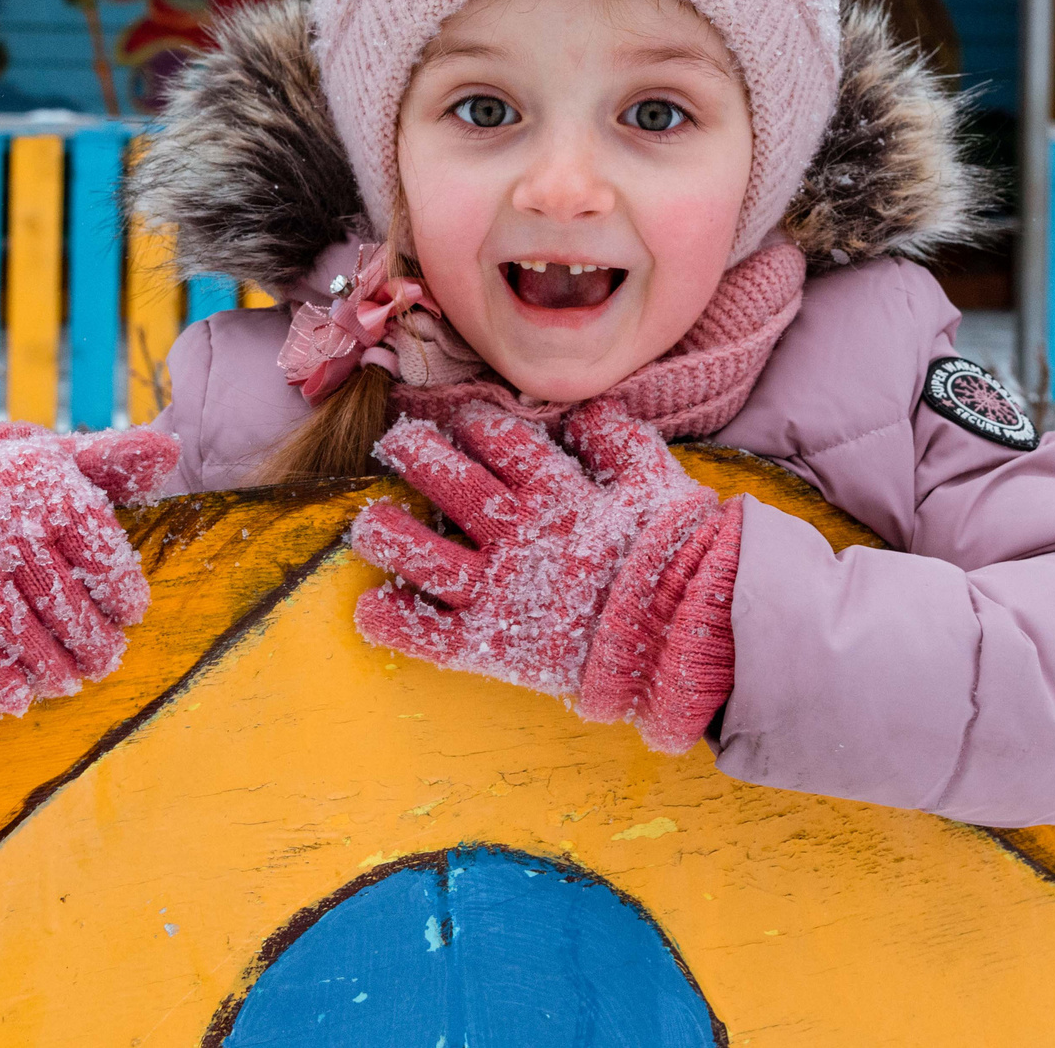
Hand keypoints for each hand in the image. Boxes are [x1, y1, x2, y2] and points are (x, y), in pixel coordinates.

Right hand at [0, 424, 173, 713]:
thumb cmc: (6, 490)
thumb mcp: (54, 462)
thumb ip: (112, 458)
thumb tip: (170, 450)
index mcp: (41, 483)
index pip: (99, 550)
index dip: (121, 590)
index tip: (131, 614)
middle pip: (63, 598)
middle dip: (92, 640)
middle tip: (106, 661)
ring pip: (22, 634)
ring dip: (52, 668)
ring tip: (68, 680)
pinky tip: (19, 697)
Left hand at [350, 398, 740, 752]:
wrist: (686, 631)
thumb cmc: (679, 554)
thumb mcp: (658, 480)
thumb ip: (619, 440)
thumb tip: (587, 411)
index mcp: (558, 493)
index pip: (504, 444)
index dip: (480, 428)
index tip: (467, 422)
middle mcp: (520, 533)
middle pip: (454, 485)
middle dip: (419, 457)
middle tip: (396, 443)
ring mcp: (501, 588)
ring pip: (428, 555)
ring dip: (390, 537)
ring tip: (368, 524)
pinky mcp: (493, 643)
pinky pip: (432, 634)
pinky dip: (397, 623)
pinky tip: (370, 610)